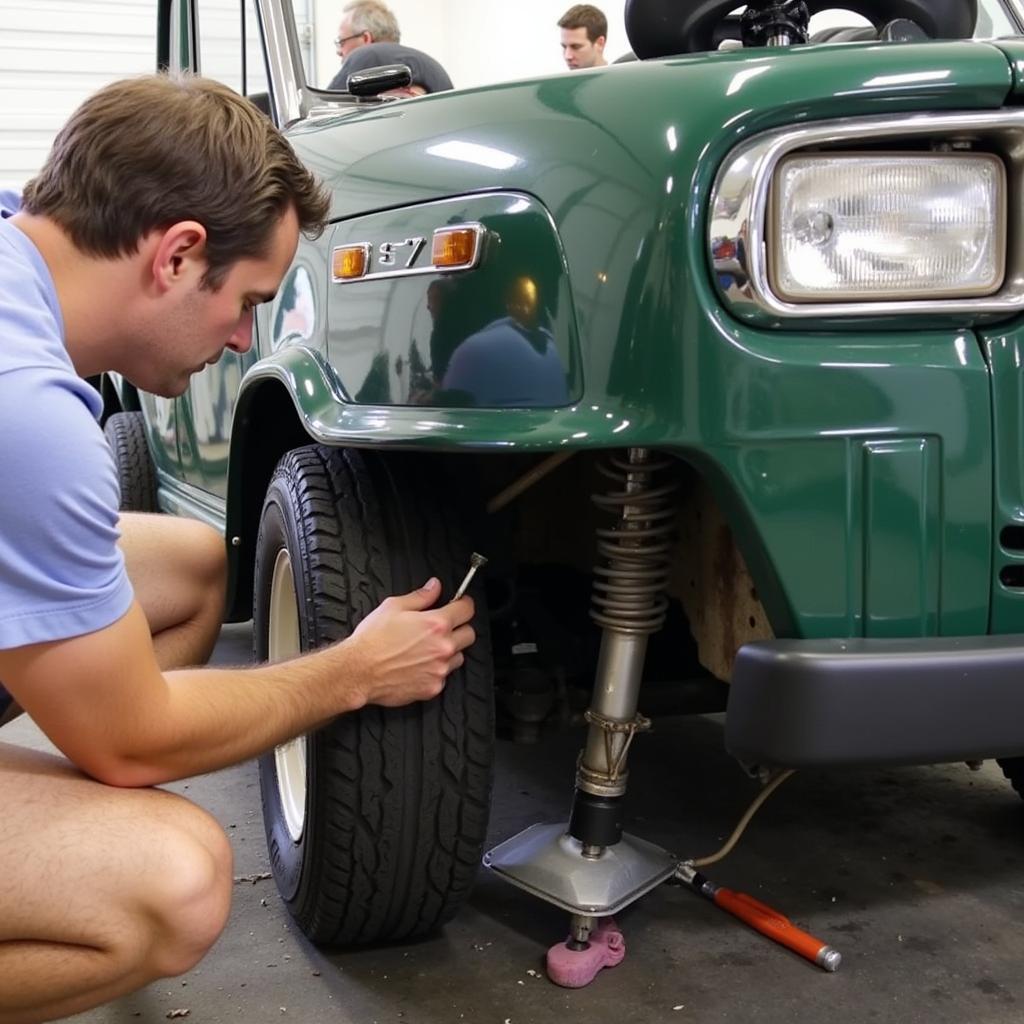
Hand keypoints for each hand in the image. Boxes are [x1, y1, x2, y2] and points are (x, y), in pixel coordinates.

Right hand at [345, 578, 475, 706]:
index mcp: (436, 624)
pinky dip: (436, 670)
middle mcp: (443, 647)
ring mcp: (440, 669)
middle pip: (469, 634)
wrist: (358, 671)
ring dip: (449, 650)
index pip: (467, 610)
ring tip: (427, 648)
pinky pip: (444, 676)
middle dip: (460, 627)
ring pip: (459, 656)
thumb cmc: (372, 640)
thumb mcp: (393, 606)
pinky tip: (419, 665)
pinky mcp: (433, 687)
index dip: (464, 604)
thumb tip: (434, 586)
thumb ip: (420, 596)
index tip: (461, 604)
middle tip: (444, 627)